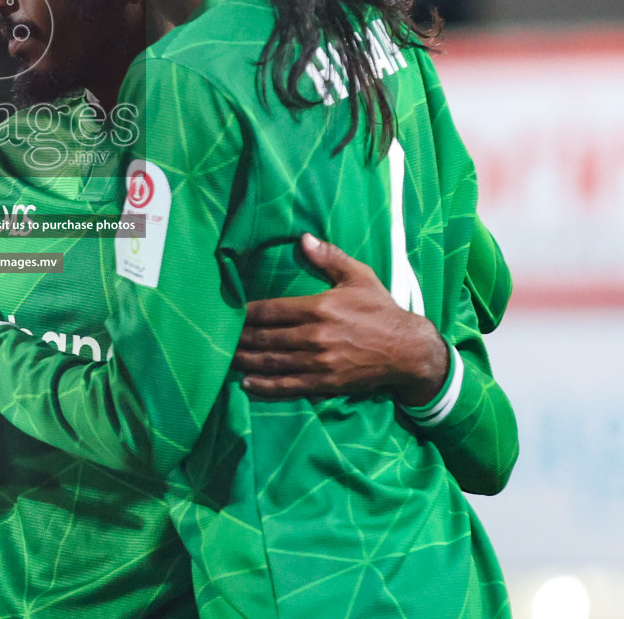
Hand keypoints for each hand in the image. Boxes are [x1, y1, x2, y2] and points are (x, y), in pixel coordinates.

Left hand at [235, 233, 446, 404]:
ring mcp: (318, 363)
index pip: (270, 310)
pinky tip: (247, 383)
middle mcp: (314, 336)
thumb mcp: (359, 277)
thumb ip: (329, 257)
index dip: (245, 313)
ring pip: (272, 362)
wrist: (408, 350)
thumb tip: (304, 238)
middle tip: (215, 338)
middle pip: (265, 338)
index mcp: (319, 308)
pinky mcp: (325, 383)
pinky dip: (265, 386)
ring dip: (245, 361)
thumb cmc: (380, 310)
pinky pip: (288, 385)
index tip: (227, 312)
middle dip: (238, 339)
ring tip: (224, 359)